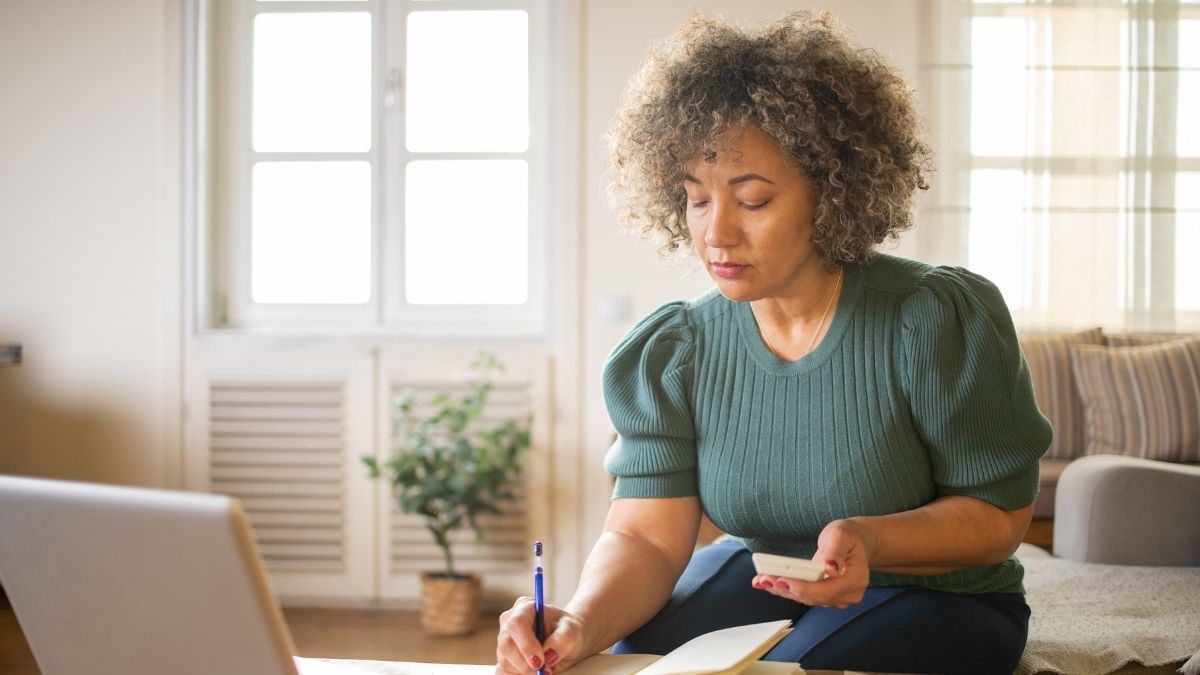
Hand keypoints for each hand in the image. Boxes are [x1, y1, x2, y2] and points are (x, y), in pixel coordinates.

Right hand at [496, 596, 588, 673]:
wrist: (565, 639)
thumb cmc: (566, 629)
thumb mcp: (571, 629)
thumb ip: (562, 639)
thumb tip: (549, 654)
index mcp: (524, 608)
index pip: (516, 624)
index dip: (526, 645)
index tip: (540, 661)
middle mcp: (509, 623)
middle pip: (506, 645)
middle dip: (526, 664)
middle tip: (545, 670)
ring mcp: (503, 641)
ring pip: (505, 661)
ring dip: (526, 671)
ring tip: (546, 667)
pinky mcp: (504, 658)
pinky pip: (504, 672)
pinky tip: (534, 672)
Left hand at [750, 519, 871, 609]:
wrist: (855, 543)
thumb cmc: (848, 536)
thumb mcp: (841, 535)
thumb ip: (835, 551)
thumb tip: (830, 568)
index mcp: (855, 579)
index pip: (827, 590)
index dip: (803, 588)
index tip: (782, 581)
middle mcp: (848, 594)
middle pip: (814, 597)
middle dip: (787, 589)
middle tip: (763, 579)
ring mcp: (837, 598)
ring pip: (807, 598)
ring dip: (782, 590)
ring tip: (761, 580)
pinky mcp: (826, 597)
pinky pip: (805, 595)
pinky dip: (786, 588)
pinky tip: (767, 582)